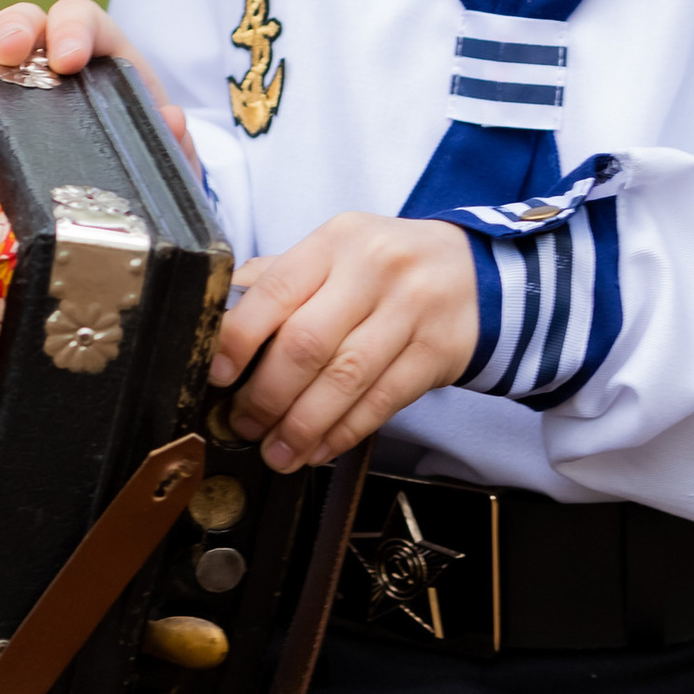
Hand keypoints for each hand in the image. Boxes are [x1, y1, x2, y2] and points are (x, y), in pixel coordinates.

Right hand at [0, 0, 193, 157]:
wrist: (120, 203)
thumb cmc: (142, 167)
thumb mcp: (168, 163)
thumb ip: (177, 145)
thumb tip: (172, 121)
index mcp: (103, 57)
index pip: (85, 21)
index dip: (72, 30)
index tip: (67, 61)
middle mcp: (54, 56)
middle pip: (32, 21)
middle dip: (16, 27)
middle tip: (8, 52)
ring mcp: (17, 77)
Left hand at [210, 211, 478, 471]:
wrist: (476, 271)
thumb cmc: (385, 267)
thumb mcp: (335, 253)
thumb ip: (280, 280)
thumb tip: (218, 322)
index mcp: (335, 241)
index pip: (275, 289)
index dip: (239, 338)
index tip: (217, 376)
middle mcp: (374, 269)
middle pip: (307, 342)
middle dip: (266, 396)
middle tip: (243, 425)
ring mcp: (411, 310)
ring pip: (345, 379)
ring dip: (303, 425)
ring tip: (277, 451)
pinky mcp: (438, 350)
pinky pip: (382, 401)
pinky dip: (344, 432)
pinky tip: (318, 448)